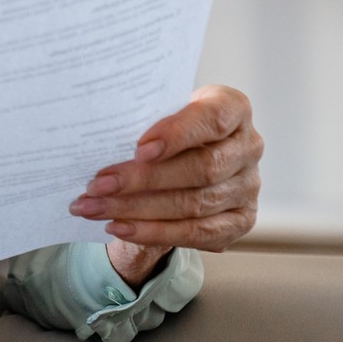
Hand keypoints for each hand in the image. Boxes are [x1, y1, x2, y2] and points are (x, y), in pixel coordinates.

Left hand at [70, 85, 263, 284]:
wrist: (182, 155)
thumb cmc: (166, 127)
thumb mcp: (158, 111)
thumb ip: (144, 120)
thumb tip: (100, 141)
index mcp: (233, 108)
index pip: (212, 119)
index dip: (177, 134)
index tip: (139, 149)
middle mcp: (248, 147)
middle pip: (200, 169)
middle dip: (142, 180)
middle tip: (97, 185)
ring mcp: (248, 186)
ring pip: (194, 205)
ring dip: (137, 210)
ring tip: (94, 208)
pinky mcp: (240, 220)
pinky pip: (197, 233)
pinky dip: (153, 232)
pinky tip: (119, 226)